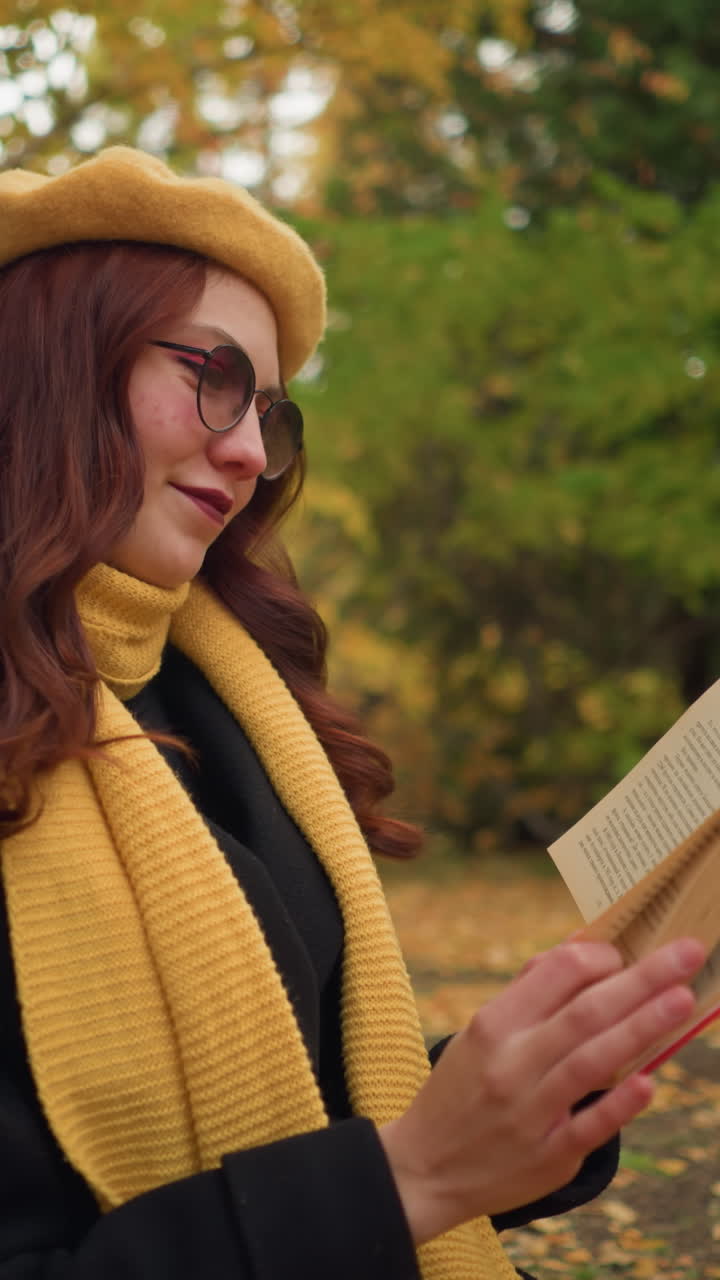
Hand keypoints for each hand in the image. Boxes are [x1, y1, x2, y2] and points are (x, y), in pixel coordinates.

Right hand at [379, 936, 704, 1244]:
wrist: (425, 1168)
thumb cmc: (462, 1088)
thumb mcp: (481, 1032)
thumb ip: (532, 992)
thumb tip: (584, 949)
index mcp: (494, 1023)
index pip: (556, 973)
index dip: (600, 957)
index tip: (628, 954)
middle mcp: (512, 1063)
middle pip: (586, 1012)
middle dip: (643, 980)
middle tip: (689, 953)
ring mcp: (530, 1112)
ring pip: (593, 1062)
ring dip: (642, 1028)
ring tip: (683, 1000)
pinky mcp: (548, 1157)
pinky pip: (589, 1127)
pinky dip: (619, 1104)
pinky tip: (650, 1082)